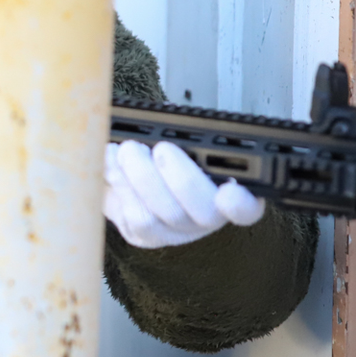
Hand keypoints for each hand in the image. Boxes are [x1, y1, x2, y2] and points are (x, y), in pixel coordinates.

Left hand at [103, 140, 265, 248]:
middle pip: (196, 212)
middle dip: (174, 176)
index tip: (229, 191)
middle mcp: (205, 218)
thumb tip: (168, 120)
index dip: (240, 204)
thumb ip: (187, 137)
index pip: (246, 208)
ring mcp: (173, 232)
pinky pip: (128, 217)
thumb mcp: (186, 138)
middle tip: (159, 148)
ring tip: (124, 151)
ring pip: (153, 218)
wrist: (137, 172)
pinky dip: (116, 185)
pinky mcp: (143, 236)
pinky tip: (110, 164)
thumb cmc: (170, 153)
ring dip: (133, 178)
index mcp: (230, 193)